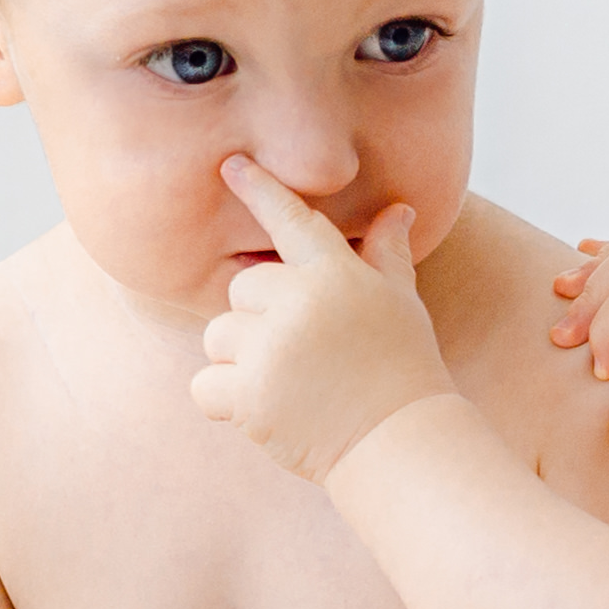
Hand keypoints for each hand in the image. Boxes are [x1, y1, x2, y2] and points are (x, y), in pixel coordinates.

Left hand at [191, 160, 455, 477]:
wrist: (400, 443)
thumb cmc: (402, 369)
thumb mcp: (400, 304)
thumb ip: (386, 254)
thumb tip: (399, 209)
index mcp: (336, 274)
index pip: (292, 221)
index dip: (260, 190)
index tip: (231, 165)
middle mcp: (299, 303)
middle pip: (241, 290)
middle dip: (258, 320)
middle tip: (300, 355)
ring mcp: (272, 348)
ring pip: (218, 336)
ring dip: (241, 361)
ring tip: (288, 386)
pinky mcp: (250, 394)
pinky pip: (205, 384)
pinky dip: (225, 402)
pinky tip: (264, 412)